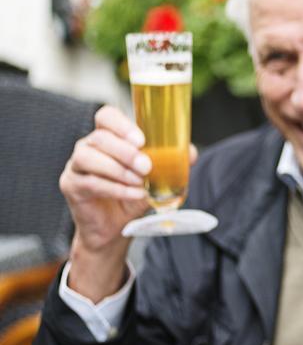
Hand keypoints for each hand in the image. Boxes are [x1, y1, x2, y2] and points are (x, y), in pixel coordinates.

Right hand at [60, 105, 197, 300]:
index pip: (106, 117)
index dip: (121, 124)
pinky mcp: (71, 185)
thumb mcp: (156, 178)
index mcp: (109, 137)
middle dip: (125, 151)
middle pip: (99, 137)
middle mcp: (89, 147)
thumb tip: (190, 153)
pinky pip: (90, 182)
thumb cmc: (133, 195)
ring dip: (118, 169)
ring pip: (88, 157)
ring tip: (139, 181)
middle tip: (146, 166)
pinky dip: (115, 188)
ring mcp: (76, 165)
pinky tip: (134, 194)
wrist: (115, 227)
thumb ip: (171, 163)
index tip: (141, 140)